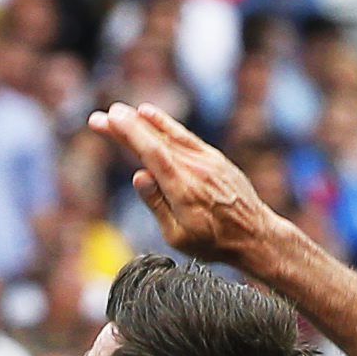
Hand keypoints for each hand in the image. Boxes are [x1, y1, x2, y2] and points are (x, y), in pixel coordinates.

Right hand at [90, 102, 284, 266]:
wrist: (256, 236)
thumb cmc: (214, 243)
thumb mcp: (179, 236)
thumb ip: (156, 204)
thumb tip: (137, 176)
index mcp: (183, 190)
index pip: (151, 153)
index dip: (129, 133)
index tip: (108, 120)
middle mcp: (196, 170)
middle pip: (155, 141)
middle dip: (126, 127)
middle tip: (99, 117)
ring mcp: (208, 162)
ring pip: (171, 134)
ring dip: (143, 121)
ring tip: (120, 112)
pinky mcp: (215, 159)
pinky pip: (187, 136)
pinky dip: (167, 124)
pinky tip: (149, 114)